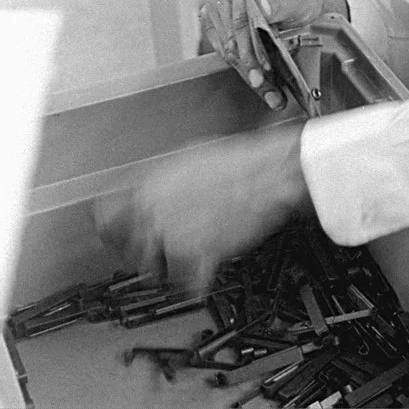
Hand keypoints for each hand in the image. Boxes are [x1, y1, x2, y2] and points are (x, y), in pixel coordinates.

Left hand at [95, 125, 307, 292]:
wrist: (268, 177)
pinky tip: (206, 268)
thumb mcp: (186, 158)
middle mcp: (152, 216)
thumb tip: (147, 192)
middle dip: (143, 251)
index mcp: (146, 188)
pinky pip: (185, 286)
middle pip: (127, 250)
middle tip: (161, 247)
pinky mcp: (195, 261)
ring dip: (168, 267)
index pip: (103, 219)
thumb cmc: (236, 162)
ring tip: (188, 253)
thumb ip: (158, 182)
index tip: (115, 235)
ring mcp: (172, 241)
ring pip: (153, 271)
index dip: (109, 228)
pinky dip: (196, 282)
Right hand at [199, 0, 345, 108]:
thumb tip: (261, 6)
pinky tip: (251, 74)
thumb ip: (278, 3)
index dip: (250, 45)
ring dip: (242, 67)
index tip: (262, 68)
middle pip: (230, 33)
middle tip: (262, 83)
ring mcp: (217, 3)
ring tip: (262, 85)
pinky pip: (221, 46)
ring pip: (225, 44)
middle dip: (247, 62)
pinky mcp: (216, 19)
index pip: (240, 17)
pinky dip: (237, 62)